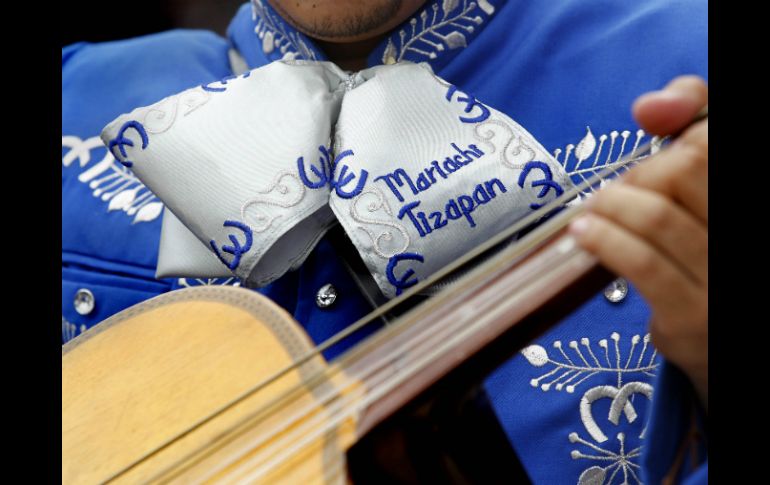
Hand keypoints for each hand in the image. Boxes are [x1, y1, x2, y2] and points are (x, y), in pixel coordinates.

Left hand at [569, 76, 707, 409]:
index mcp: (740, 197)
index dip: (681, 131)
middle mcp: (739, 233)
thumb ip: (693, 123)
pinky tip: (581, 233)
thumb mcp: (705, 190)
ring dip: (611, 204)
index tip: (660, 149)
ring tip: (593, 209)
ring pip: (658, 215)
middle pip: (684, 170)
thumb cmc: (708, 253)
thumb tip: (648, 106)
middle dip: (641, 171)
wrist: (717, 337)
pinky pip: (641, 263)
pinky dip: (603, 239)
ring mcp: (722, 277)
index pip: (710, 140)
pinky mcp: (693, 316)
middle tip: (622, 190)